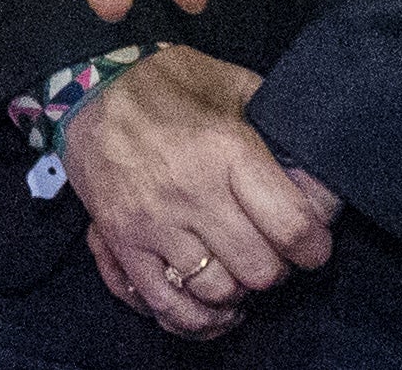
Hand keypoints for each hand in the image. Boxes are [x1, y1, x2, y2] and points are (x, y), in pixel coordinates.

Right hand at [60, 46, 338, 338]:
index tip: (312, 243)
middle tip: (269, 249)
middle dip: (276, 266)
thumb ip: (276, 123)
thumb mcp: (230, 84)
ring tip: (235, 267)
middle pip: (260, 269)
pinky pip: (168, 304)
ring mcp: (153, 222)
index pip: (293, 227)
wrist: (86, 87)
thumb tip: (315, 172)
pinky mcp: (122, 242)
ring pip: (219, 291)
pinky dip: (197, 317)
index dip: (315, 245)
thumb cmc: (165, 84)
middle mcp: (192, 192)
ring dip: (237, 287)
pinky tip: (211, 304)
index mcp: (226, 150)